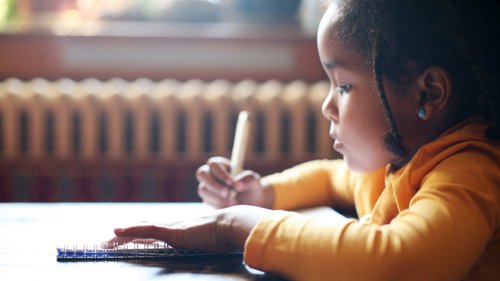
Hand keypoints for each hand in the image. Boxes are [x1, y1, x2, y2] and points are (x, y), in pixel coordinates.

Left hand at [103, 205, 270, 251]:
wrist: (233, 224)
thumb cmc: (226, 234)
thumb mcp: (212, 240)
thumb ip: (206, 242)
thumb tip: (209, 248)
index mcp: (180, 230)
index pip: (153, 232)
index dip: (137, 235)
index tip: (124, 241)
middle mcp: (172, 227)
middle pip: (142, 230)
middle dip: (123, 237)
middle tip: (105, 244)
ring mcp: (171, 228)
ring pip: (139, 230)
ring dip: (121, 237)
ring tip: (104, 243)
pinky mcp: (172, 232)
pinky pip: (146, 230)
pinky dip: (130, 231)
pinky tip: (117, 232)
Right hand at [196, 157, 273, 208]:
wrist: (252, 203)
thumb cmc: (252, 187)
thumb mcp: (254, 181)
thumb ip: (247, 179)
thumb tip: (238, 186)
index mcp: (221, 165)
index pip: (213, 164)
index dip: (220, 173)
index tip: (231, 183)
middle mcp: (211, 174)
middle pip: (202, 174)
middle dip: (213, 184)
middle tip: (227, 193)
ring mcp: (207, 187)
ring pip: (203, 190)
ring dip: (217, 197)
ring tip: (234, 202)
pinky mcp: (208, 199)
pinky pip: (207, 201)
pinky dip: (218, 205)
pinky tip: (230, 207)